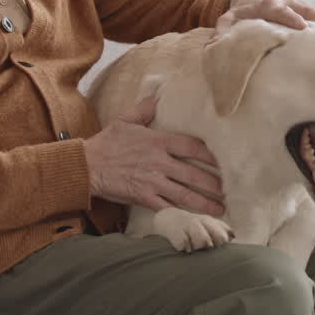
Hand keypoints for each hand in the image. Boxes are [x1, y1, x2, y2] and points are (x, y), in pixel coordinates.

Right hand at [85, 93, 225, 216]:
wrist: (86, 165)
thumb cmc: (106, 143)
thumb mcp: (125, 120)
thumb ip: (145, 109)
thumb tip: (158, 94)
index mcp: (158, 142)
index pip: (192, 147)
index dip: (210, 156)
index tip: (223, 162)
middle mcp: (159, 162)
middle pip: (193, 174)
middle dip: (213, 184)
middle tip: (228, 190)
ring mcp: (152, 181)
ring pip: (185, 194)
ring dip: (204, 202)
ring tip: (220, 209)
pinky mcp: (144, 198)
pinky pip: (167, 207)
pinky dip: (182, 214)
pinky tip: (195, 219)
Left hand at [214, 0, 314, 38]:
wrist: (251, 0)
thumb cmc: (240, 16)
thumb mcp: (227, 22)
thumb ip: (223, 33)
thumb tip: (215, 46)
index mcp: (267, 6)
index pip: (280, 11)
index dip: (290, 18)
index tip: (302, 28)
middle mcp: (287, 3)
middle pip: (307, 11)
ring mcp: (300, 7)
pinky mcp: (309, 13)